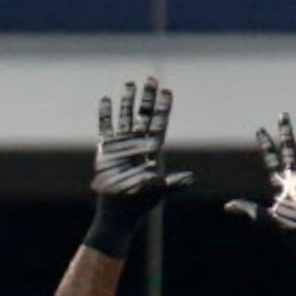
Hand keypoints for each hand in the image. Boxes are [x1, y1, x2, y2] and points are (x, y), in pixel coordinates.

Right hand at [92, 77, 192, 212]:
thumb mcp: (157, 193)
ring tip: (130, 84)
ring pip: (125, 119)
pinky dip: (105, 116)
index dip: (162, 109)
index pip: (158, 124)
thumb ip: (172, 184)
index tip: (166, 92)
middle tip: (151, 79)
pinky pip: (105, 130)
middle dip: (147, 98)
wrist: (117, 215)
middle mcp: (137, 146)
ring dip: (128, 102)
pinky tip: (106, 100)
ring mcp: (121, 147)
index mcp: (151, 151)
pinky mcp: (106, 153)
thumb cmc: (139, 206)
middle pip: (143, 116)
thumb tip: (190, 179)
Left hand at [226, 114, 295, 232]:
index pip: (270, 158)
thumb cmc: (288, 229)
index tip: (260, 130)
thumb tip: (227, 206)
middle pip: (288, 148)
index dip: (266, 144)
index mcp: (278, 183)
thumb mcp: (265, 217)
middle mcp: (291, 176)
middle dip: (285, 131)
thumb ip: (248, 209)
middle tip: (283, 114)